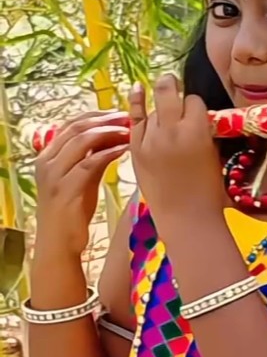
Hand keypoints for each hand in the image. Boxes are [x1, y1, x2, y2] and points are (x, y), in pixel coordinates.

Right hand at [33, 112, 129, 262]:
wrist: (59, 243)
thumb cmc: (72, 211)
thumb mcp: (81, 179)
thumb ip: (90, 157)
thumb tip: (112, 136)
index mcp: (48, 155)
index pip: (71, 123)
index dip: (96, 115)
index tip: (119, 113)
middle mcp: (47, 161)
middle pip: (77, 127)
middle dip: (105, 119)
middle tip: (129, 117)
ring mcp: (54, 174)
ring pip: (82, 140)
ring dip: (109, 132)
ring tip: (130, 130)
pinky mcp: (66, 189)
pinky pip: (89, 163)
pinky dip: (109, 152)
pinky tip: (126, 149)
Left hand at [129, 75, 225, 229]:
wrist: (187, 218)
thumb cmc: (208, 192)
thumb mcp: (213, 155)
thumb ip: (203, 132)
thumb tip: (196, 116)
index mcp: (197, 131)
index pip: (194, 101)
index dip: (195, 107)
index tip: (196, 115)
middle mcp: (172, 131)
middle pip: (169, 92)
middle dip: (172, 85)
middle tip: (173, 83)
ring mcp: (151, 140)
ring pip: (152, 108)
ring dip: (158, 107)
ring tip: (163, 105)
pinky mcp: (136, 150)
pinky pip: (134, 121)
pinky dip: (136, 105)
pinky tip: (137, 89)